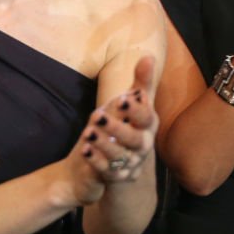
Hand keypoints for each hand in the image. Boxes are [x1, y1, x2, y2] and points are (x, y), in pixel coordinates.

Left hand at [70, 57, 159, 202]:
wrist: (112, 162)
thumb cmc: (123, 127)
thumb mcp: (129, 104)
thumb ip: (140, 83)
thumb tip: (149, 55)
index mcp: (148, 126)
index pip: (147, 117)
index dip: (136, 110)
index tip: (123, 98)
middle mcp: (143, 145)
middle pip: (135, 139)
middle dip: (117, 128)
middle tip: (97, 116)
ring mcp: (131, 163)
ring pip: (120, 156)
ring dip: (104, 144)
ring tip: (87, 133)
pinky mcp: (117, 177)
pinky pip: (108, 172)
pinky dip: (96, 162)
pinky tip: (85, 151)